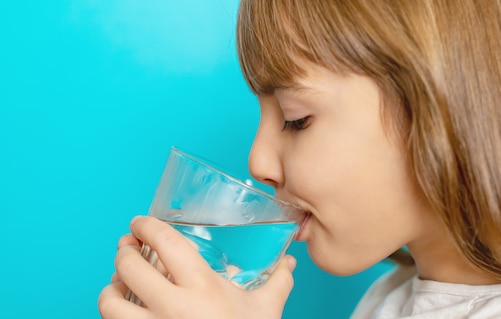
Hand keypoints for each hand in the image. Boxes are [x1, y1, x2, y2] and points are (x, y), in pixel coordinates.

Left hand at [98, 216, 295, 318]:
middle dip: (123, 252)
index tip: (140, 222)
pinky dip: (113, 314)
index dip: (146, 226)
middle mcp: (172, 307)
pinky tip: (123, 310)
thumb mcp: (266, 310)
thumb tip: (288, 263)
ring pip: (110, 303)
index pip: (166, 242)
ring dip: (110, 288)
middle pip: (130, 267)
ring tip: (117, 281)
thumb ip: (278, 282)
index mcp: (203, 287)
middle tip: (127, 247)